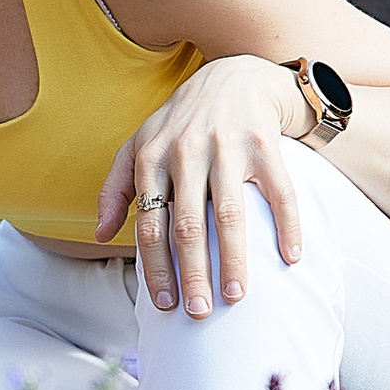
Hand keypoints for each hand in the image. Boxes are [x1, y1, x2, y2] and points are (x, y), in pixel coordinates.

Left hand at [98, 54, 306, 317]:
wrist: (233, 77)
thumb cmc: (180, 122)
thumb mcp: (139, 145)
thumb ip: (115, 188)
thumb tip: (100, 233)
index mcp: (153, 158)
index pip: (150, 224)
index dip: (155, 267)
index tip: (164, 303)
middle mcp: (187, 152)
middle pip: (187, 225)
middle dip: (192, 273)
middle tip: (198, 312)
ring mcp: (228, 148)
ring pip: (229, 215)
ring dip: (233, 260)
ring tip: (234, 297)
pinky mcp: (265, 146)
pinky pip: (279, 193)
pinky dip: (287, 227)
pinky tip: (289, 259)